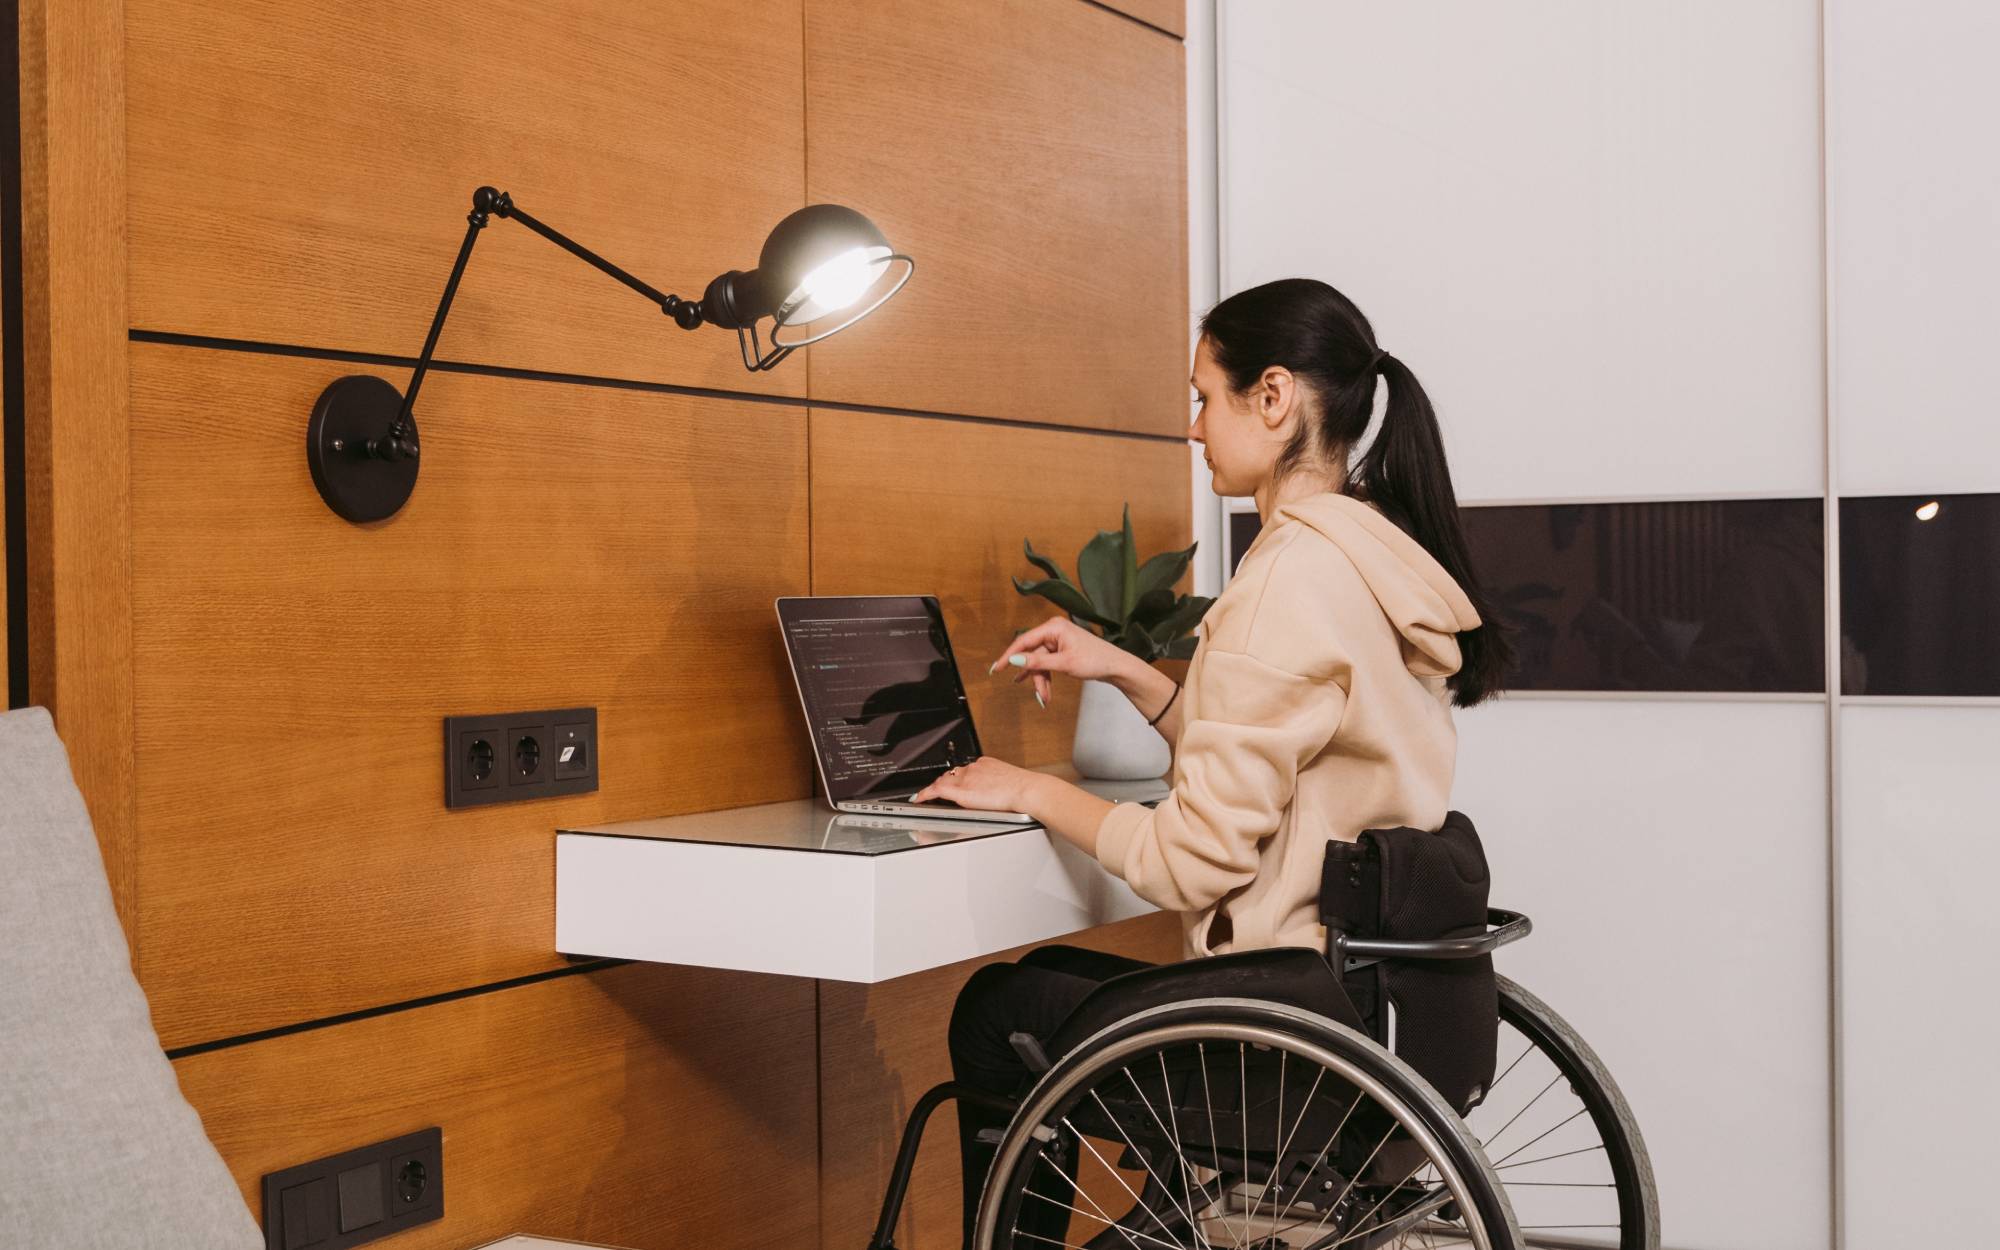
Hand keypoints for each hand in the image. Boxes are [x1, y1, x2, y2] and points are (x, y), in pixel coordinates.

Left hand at [910, 756, 1040, 813]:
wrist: (1026, 790)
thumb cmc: (1023, 789)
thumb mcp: (1009, 780)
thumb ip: (997, 783)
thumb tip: (997, 791)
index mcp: (985, 764)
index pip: (965, 770)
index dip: (956, 777)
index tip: (954, 781)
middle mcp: (973, 768)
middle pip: (952, 774)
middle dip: (943, 782)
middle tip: (936, 791)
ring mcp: (966, 777)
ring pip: (944, 780)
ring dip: (936, 788)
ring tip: (927, 796)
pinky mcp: (962, 790)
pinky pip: (937, 789)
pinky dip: (926, 793)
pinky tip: (920, 799)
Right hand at [988, 615, 1136, 708]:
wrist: (1116, 667)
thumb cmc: (1094, 660)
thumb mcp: (1064, 663)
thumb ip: (1038, 662)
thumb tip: (1015, 660)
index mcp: (1053, 628)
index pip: (1024, 641)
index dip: (1009, 655)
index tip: (997, 669)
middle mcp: (1054, 631)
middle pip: (1032, 654)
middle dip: (1033, 676)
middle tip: (1032, 693)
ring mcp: (1058, 641)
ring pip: (1040, 662)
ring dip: (1041, 680)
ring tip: (1044, 698)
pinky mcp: (1063, 650)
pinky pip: (1048, 664)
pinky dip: (1047, 677)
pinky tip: (1043, 691)